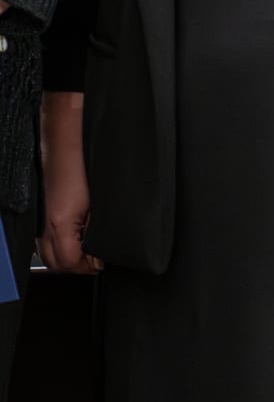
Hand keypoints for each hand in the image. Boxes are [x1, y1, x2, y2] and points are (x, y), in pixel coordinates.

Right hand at [39, 91, 98, 272]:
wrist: (67, 134)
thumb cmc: (85, 160)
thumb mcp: (100, 199)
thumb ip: (98, 226)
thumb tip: (101, 249)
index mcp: (60, 222)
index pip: (68, 262)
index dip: (88, 267)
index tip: (103, 262)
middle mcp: (46, 222)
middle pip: (55, 262)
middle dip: (76, 265)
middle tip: (97, 260)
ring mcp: (42, 216)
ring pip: (47, 251)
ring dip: (66, 255)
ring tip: (89, 248)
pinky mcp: (43, 207)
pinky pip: (45, 236)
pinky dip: (58, 242)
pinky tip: (76, 234)